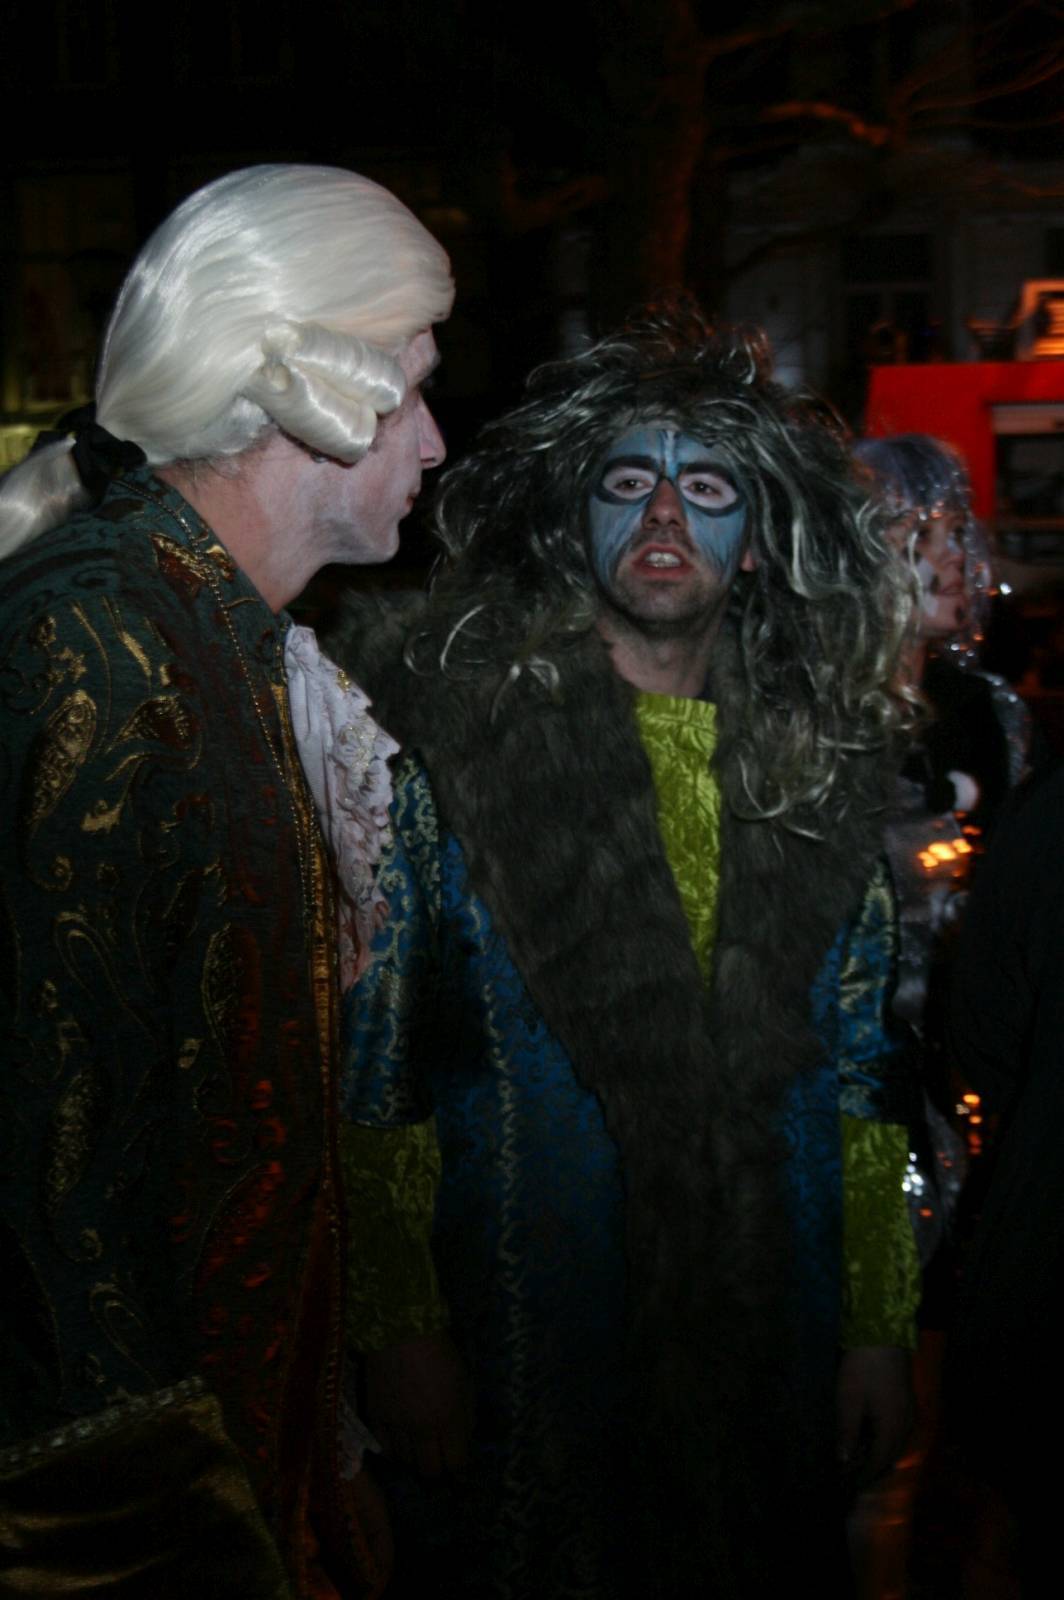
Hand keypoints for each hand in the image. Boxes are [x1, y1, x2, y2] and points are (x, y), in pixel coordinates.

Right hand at [364, 1333, 471, 1476]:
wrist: (399, 1329)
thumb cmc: (440, 1351)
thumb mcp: (465, 1381)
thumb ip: (466, 1415)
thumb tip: (463, 1441)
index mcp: (449, 1417)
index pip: (456, 1464)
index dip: (459, 1470)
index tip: (458, 1468)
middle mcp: (422, 1427)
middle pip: (430, 1471)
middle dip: (438, 1471)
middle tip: (439, 1464)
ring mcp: (396, 1424)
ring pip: (406, 1463)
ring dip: (415, 1460)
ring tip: (419, 1450)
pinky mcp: (374, 1416)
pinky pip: (384, 1448)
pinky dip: (393, 1451)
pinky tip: (400, 1444)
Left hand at [836, 1345, 914, 1491]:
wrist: (881, 1335)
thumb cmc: (862, 1369)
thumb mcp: (849, 1401)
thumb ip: (847, 1434)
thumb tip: (844, 1461)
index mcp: (893, 1429)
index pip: (880, 1462)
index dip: (865, 1476)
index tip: (849, 1484)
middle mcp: (906, 1425)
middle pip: (891, 1456)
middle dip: (873, 1468)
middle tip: (852, 1474)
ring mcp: (909, 1412)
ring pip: (896, 1444)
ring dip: (880, 1453)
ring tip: (858, 1457)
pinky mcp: (907, 1402)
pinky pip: (898, 1431)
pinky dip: (885, 1439)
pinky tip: (869, 1435)